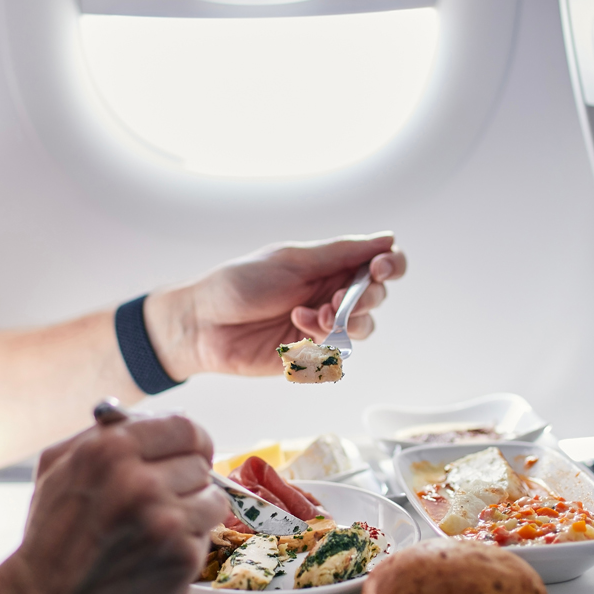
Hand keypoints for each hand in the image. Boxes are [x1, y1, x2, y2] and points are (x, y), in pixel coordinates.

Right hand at [0, 414, 227, 593]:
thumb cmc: (50, 540)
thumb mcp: (57, 467)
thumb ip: (103, 434)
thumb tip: (150, 417)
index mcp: (110, 449)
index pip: (185, 427)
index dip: (189, 443)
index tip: (186, 455)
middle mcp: (140, 481)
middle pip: (201, 462)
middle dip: (184, 481)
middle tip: (158, 503)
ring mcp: (164, 520)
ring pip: (212, 498)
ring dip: (192, 513)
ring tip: (156, 530)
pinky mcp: (182, 556)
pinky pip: (207, 535)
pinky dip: (188, 544)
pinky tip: (156, 555)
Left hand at [144, 232, 406, 379]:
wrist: (203, 324)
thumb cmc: (239, 284)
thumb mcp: (292, 260)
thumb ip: (340, 253)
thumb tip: (387, 238)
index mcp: (328, 265)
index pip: (378, 263)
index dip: (391, 265)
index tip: (381, 268)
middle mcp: (330, 294)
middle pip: (376, 297)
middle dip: (366, 297)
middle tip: (338, 298)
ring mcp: (321, 326)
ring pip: (363, 328)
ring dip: (346, 321)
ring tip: (315, 316)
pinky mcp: (310, 354)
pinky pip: (337, 352)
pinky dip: (323, 340)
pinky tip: (297, 328)